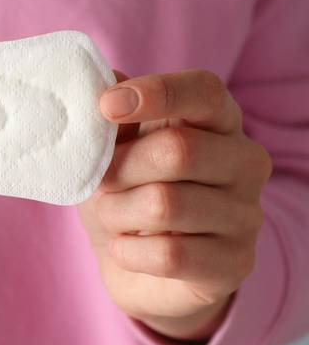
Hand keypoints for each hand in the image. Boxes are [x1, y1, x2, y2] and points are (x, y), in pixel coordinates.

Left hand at [78, 70, 271, 341]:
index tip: (106, 106)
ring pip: (165, 204)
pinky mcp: (235, 263)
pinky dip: (128, 251)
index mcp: (218, 121)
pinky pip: (169, 254)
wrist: (138, 268)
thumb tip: (107, 76)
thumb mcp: (113, 150)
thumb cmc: (126, 194)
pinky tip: (125, 247)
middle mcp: (245, 162)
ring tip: (112, 216)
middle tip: (99, 183)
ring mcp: (246, 215)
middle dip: (118, 169)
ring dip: (116, 212)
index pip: (204, 92)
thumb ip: (115, 117)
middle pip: (177, 150)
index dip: (156, 94)